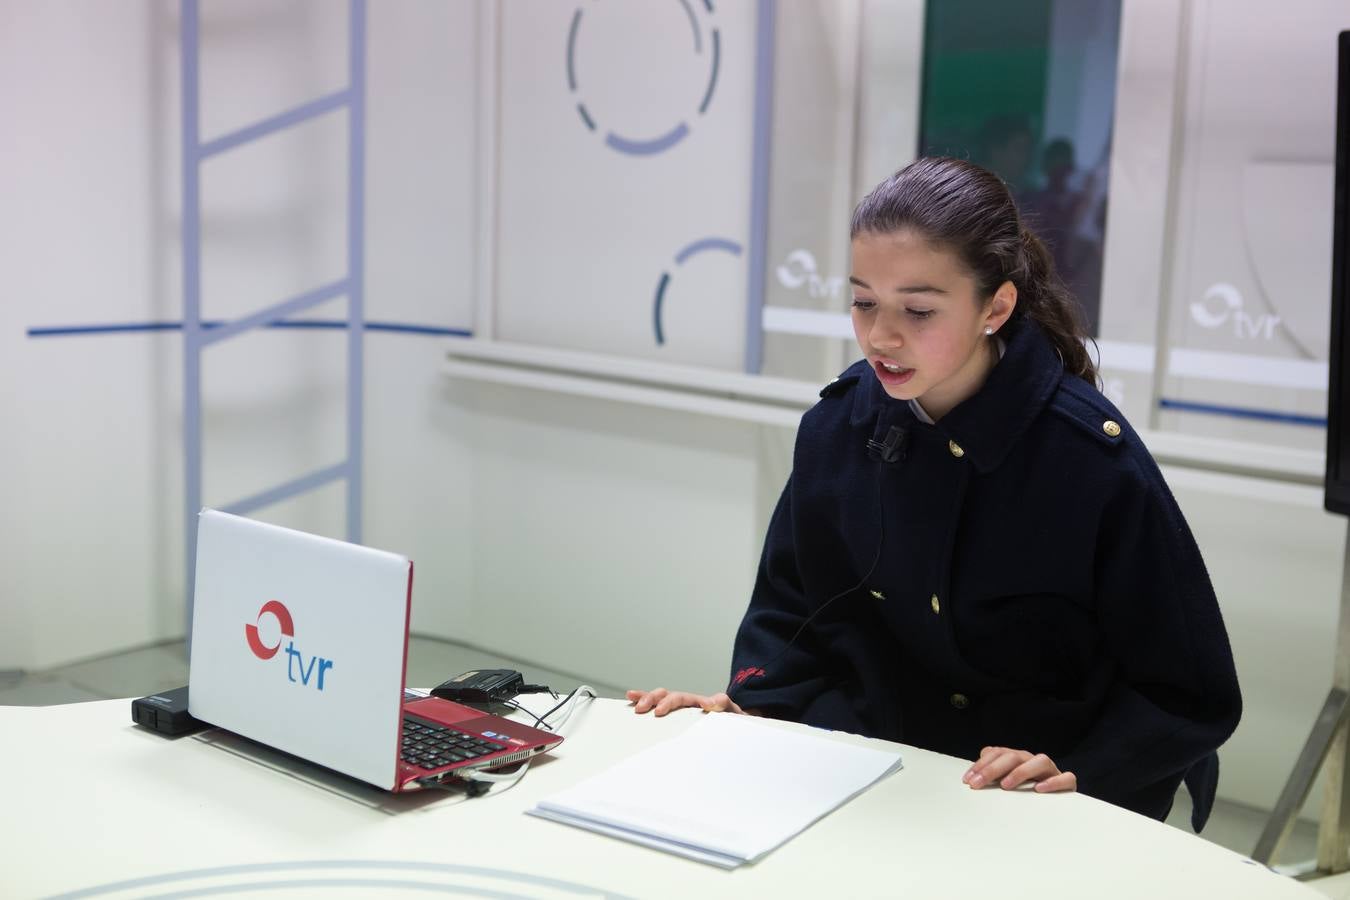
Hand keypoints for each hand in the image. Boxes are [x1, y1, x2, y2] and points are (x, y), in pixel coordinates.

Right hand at [626, 687, 745, 716]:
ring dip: (645, 698)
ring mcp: (679, 710)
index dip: (669, 703)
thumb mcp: (732, 711)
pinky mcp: (675, 718)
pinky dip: (644, 703)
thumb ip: (723, 703)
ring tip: (631, 700)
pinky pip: (658, 708)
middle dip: (652, 699)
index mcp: (697, 701)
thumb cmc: (731, 718)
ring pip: (659, 698)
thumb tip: (710, 702)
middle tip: (641, 708)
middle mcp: (685, 703)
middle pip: (665, 695)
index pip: (680, 698)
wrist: (736, 724)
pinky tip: (630, 704)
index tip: (659, 711)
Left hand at [963, 746, 1076, 792]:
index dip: (981, 765)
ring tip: (1005, 786)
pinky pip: (1066, 778)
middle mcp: (1032, 759)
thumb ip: (992, 774)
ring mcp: (1051, 769)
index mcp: (1016, 757)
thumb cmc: (1025, 789)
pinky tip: (1038, 789)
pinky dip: (1053, 782)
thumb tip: (972, 776)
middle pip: (1012, 756)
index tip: (968, 780)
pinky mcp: (1067, 782)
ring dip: (1021, 772)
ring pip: (1040, 761)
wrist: (1058, 797)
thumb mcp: (1005, 780)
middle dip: (992, 769)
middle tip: (977, 784)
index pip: (997, 753)